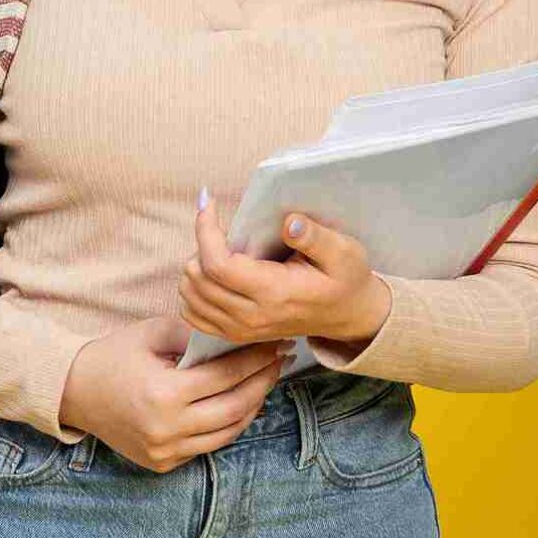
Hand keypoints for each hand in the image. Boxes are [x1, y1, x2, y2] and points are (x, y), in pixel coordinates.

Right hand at [57, 314, 286, 473]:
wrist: (75, 392)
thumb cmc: (116, 355)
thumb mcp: (154, 332)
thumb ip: (195, 333)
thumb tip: (239, 333)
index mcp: (164, 394)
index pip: (225, 375)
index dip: (255, 358)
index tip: (273, 342)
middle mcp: (166, 429)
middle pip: (234, 407)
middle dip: (263, 381)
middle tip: (279, 360)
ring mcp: (165, 451)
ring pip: (227, 432)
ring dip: (252, 406)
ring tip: (265, 381)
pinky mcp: (162, 463)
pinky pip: (208, 446)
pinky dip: (228, 425)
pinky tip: (240, 403)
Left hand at [178, 199, 392, 349]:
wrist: (348, 315)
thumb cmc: (345, 279)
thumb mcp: (344, 252)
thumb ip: (315, 237)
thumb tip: (289, 222)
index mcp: (274, 293)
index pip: (218, 265)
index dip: (205, 230)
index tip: (209, 202)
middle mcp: (251, 317)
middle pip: (198, 280)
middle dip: (200, 243)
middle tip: (220, 224)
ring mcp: (240, 330)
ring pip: (190, 297)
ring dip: (194, 266)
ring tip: (217, 246)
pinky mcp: (235, 334)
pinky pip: (193, 315)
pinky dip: (193, 290)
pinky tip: (210, 272)